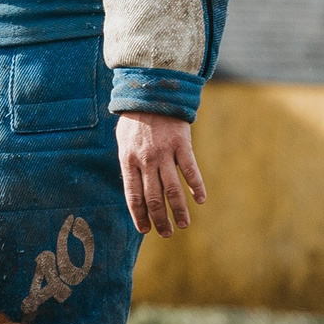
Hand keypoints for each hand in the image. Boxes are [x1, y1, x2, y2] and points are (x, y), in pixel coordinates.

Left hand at [116, 111, 206, 236]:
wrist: (151, 91)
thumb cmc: (135, 118)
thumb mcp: (123, 140)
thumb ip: (129, 164)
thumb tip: (134, 190)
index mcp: (128, 160)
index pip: (133, 196)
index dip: (139, 215)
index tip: (145, 230)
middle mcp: (145, 160)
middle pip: (153, 198)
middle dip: (160, 219)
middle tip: (167, 233)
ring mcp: (164, 153)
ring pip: (172, 189)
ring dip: (179, 210)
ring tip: (183, 224)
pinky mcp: (181, 145)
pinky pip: (190, 170)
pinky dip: (197, 187)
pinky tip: (200, 200)